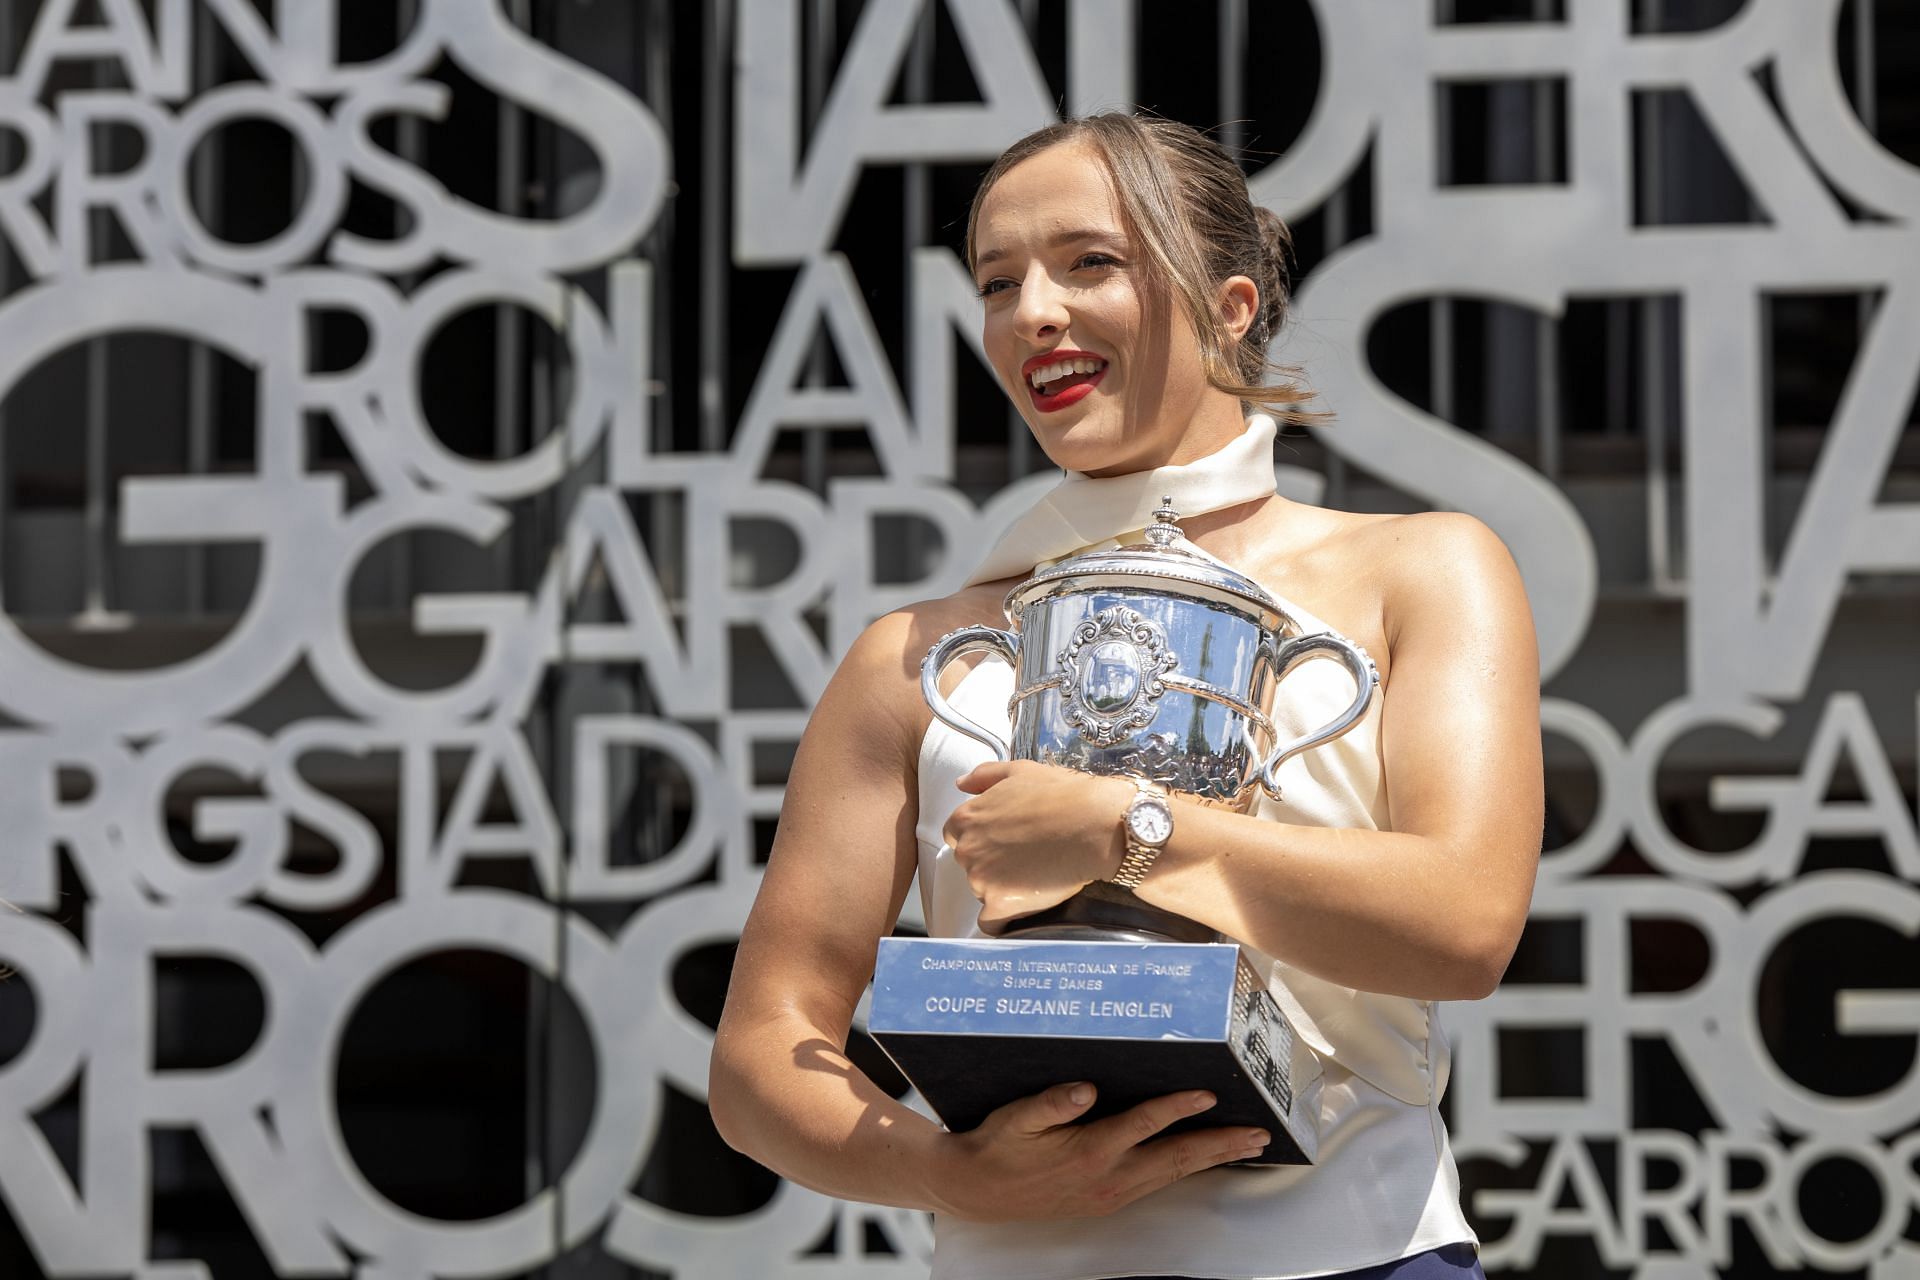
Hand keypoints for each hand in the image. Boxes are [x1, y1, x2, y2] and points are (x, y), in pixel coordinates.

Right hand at [928, 1082, 1270, 1221]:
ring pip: (1174, 1174)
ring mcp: (1112, 1193)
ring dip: (1213, 1158)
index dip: (1177, 1108)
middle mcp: (1108, 1178)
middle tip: (1259, 1134)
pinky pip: (1160, 1181)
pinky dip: (1189, 1169)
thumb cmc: (998, 1145)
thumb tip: (1085, 1089)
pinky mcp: (1110, 1198)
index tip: (1208, 1094)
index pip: (1144, 1126)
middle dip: (1220, 1145)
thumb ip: (1051, 1103)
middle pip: (1176, 1159)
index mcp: (1088, 1152)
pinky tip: (1205, 1159)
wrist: (979, 1191)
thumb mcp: (1016, 1118)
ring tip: (1248, 1145)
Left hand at [942, 761, 1132, 930]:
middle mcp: (966, 850)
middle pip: (969, 862)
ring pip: (982, 890)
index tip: (1005, 839)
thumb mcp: (1019, 771)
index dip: (981, 837)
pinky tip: (1023, 909)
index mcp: (966, 818)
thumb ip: (984, 776)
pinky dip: (1003, 919)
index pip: (956, 834)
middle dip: (991, 861)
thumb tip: (960, 784)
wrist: (1092, 825)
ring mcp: (981, 880)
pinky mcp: (1000, 904)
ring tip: (1034, 877)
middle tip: (1025, 856)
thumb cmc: (1060, 794)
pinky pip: (990, 922)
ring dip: (1001, 887)